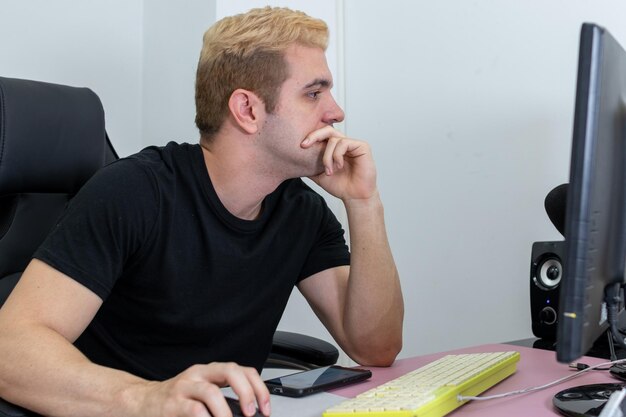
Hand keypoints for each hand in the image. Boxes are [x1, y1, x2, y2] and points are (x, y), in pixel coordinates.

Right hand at [138, 362, 269, 416]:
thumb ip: (225, 400)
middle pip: (230, 370)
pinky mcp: (172, 403)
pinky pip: (193, 410)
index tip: (265, 408)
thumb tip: (249, 414)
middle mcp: (199, 374)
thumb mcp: (203, 394)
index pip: (242, 370)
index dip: (258, 388)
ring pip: (212, 391)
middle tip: (250, 412)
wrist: (143, 402)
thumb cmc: (177, 400)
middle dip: (246, 392)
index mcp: (211, 371)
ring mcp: (185, 387)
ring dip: (225, 411)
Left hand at [301, 126, 377, 201]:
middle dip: (314, 136)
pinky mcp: (362, 146)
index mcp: (334, 148)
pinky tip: (339, 166)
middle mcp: (343, 143)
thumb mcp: (318, 174)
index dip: (311, 137)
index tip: (302, 146)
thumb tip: (293, 160)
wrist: (354, 197)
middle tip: (305, 145)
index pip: (322, 135)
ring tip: (329, 171)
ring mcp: (353, 144)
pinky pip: (344, 143)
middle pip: (327, 130)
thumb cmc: (340, 186)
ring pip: (333, 139)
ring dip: (327, 156)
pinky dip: (337, 155)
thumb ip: (308, 165)